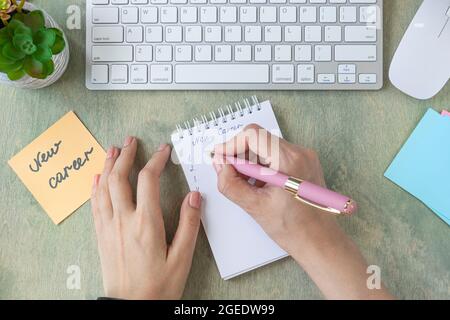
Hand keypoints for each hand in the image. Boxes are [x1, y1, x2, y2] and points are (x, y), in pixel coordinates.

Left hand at [91, 137, 201, 299]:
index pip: (148, 181)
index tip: (163, 150)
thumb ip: (189, 224)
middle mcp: (123, 221)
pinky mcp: (101, 235)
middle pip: (119, 178)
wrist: (130, 308)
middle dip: (125, 156)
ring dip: (108, 165)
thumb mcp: (182, 258)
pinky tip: (96, 178)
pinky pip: (94, 204)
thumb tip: (194, 195)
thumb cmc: (158, 286)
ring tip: (112, 149)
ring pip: (103, 187)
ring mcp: (108, 227)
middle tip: (130, 141)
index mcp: (146, 224)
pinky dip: (95, 186)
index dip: (156, 160)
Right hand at [212, 124, 332, 252]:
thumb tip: (220, 165)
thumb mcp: (254, 207)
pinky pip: (276, 156)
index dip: (232, 145)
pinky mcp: (304, 163)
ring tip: (247, 186)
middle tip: (230, 174)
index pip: (253, 135)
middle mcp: (300, 152)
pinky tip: (260, 186)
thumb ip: (231, 184)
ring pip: (266, 147)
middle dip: (240, 155)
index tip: (220, 157)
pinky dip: (262, 167)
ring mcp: (304, 157)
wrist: (319, 241)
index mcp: (289, 160)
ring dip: (250, 162)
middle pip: (259, 139)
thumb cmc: (294, 229)